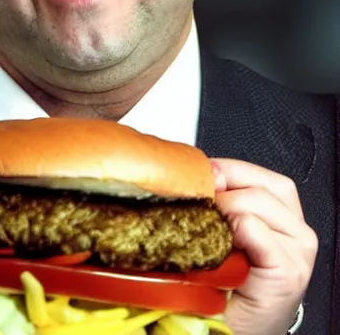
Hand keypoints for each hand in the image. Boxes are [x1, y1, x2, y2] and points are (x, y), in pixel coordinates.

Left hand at [212, 158, 316, 334]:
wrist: (235, 329)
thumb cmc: (228, 282)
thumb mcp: (223, 231)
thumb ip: (218, 202)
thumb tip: (192, 173)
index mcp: (279, 213)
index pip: (252, 172)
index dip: (222, 170)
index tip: (198, 178)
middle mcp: (295, 228)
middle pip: (258, 183)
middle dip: (222, 187)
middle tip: (200, 203)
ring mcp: (297, 250)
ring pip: (256, 201)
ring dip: (224, 208)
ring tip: (208, 228)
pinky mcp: (288, 270)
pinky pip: (255, 230)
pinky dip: (233, 230)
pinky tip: (222, 244)